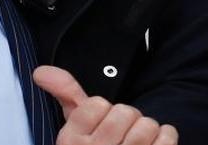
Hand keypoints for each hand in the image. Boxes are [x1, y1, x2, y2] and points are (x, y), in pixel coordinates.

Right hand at [34, 65, 177, 144]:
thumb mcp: (74, 127)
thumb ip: (64, 95)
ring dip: (148, 130)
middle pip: (125, 112)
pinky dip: (166, 137)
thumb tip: (41, 71)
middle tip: (121, 134)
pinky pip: (167, 137)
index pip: (97, 104)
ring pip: (147, 125)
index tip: (101, 126)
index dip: (104, 111)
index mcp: (71, 142)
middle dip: (128, 119)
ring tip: (137, 141)